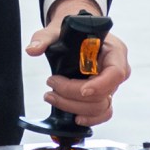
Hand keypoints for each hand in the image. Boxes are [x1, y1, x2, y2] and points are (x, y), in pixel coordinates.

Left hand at [28, 0, 129, 127]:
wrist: (77, 37)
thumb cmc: (73, 33)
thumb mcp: (58, 31)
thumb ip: (44, 38)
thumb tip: (32, 49)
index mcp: (114, 52)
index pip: (116, 73)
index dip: (100, 85)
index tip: (82, 90)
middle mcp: (117, 70)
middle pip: (103, 93)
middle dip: (73, 94)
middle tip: (52, 83)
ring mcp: (111, 85)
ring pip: (100, 106)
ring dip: (74, 106)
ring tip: (52, 96)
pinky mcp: (104, 95)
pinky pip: (102, 113)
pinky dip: (90, 118)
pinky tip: (75, 117)